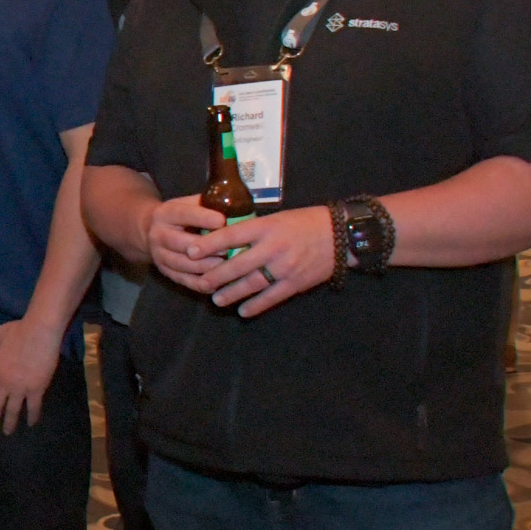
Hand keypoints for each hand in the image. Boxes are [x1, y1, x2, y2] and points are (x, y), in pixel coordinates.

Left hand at [0, 316, 62, 434]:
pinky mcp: (36, 389)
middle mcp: (4, 383)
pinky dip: (32, 417)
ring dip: (10, 423)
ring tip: (7, 432)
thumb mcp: (0, 333)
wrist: (39, 332)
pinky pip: (33, 407)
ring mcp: (20, 388)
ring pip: (13, 411)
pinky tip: (31, 423)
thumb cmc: (19, 330)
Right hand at [146, 194, 229, 290]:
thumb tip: (234, 206)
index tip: (222, 220)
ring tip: (226, 268)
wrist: (149, 230)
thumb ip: (206, 204)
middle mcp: (158, 234)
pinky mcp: (164, 271)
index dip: (202, 218)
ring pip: (183, 264)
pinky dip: (201, 284)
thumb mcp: (187, 203)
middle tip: (228, 250)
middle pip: (181, 243)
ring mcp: (159, 255)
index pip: (183, 214)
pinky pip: (183, 281)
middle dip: (206, 248)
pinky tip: (217, 283)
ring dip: (205, 267)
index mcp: (165, 213)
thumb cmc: (180, 215)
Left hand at [186, 205, 335, 317]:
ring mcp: (285, 267)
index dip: (209, 245)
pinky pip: (272, 297)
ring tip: (216, 299)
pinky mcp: (296, 283)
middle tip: (199, 283)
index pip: (230, 236)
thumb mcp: (275, 218)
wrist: (340, 235)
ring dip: (231, 293)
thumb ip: (252, 230)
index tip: (190, 251)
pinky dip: (256, 305)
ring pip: (251, 284)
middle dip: (215, 276)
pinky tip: (243, 311)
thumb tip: (223, 239)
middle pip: (237, 265)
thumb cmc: (303, 222)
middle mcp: (273, 247)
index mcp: (265, 227)